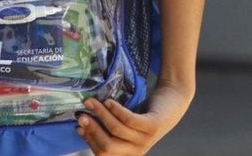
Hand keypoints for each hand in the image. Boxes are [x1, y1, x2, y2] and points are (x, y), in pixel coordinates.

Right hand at [76, 85, 192, 154]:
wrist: (172, 102)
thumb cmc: (145, 113)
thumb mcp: (126, 126)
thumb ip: (110, 129)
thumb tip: (84, 124)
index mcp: (129, 153)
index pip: (103, 154)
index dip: (89, 140)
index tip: (78, 126)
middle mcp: (138, 150)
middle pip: (108, 147)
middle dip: (92, 130)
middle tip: (82, 115)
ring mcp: (146, 139)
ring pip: (116, 130)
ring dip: (100, 114)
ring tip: (91, 102)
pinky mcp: (152, 125)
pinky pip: (129, 120)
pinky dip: (116, 110)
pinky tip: (109, 101)